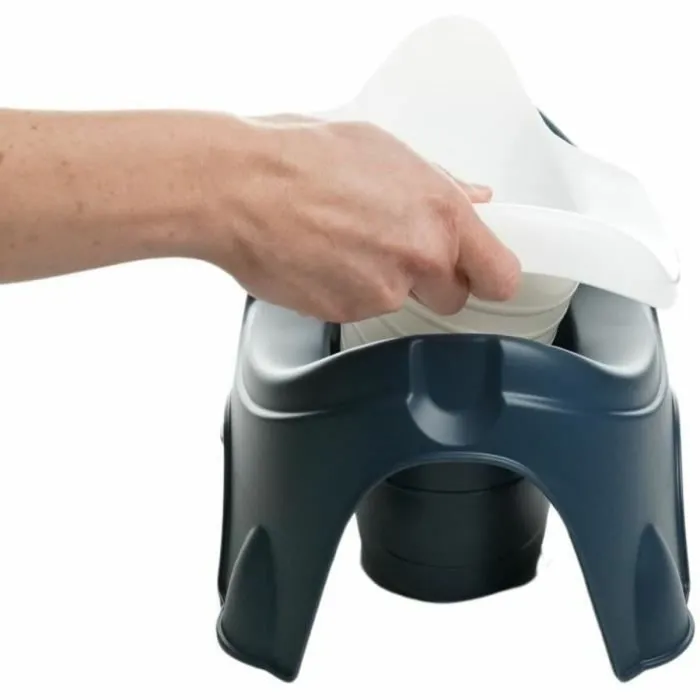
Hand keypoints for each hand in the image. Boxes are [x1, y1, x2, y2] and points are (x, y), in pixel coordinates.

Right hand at [206, 116, 520, 321]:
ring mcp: (380, 292)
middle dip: (432, 281)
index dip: (491, 277)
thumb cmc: (300, 157)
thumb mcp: (381, 149)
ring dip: (382, 282)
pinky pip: (359, 309)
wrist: (237, 188)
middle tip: (394, 249)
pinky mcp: (342, 315)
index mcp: (440, 213)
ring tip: (343, 243)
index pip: (500, 275)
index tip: (484, 276)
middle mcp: (418, 258)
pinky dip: (346, 292)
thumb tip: (474, 198)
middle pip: (453, 298)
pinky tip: (323, 259)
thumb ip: (438, 183)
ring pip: (400, 303)